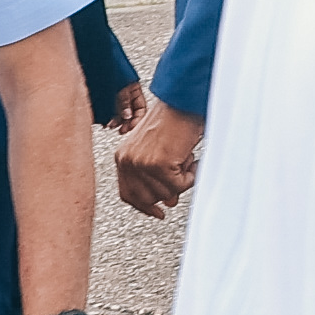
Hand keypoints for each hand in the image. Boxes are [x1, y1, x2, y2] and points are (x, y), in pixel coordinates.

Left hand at [115, 95, 203, 217]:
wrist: (182, 102)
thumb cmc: (173, 120)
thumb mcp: (158, 151)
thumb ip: (157, 178)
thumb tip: (168, 203)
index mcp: (123, 156)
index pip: (128, 193)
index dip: (145, 206)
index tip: (157, 213)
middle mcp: (127, 160)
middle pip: (148, 198)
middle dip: (169, 190)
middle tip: (183, 173)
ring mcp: (141, 163)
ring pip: (165, 193)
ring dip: (182, 180)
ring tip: (185, 159)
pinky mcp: (157, 164)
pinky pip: (179, 185)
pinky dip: (190, 175)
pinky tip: (190, 158)